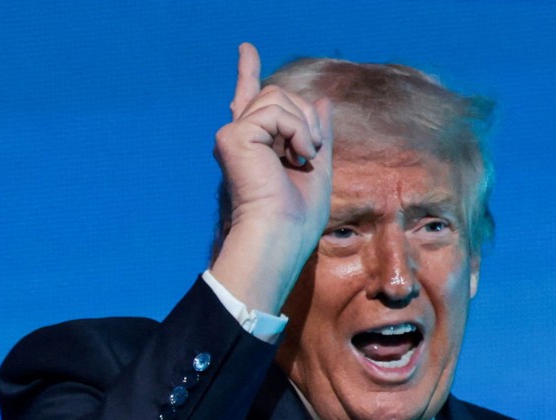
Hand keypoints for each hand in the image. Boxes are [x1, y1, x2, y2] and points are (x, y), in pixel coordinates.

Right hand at [210, 43, 332, 314]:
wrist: (280, 236)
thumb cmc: (297, 218)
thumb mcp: (317, 167)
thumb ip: (317, 133)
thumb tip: (322, 101)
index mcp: (255, 146)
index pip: (249, 99)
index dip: (247, 71)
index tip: (246, 49)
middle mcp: (238, 138)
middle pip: (278, 94)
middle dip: (304, 116)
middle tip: (310, 151)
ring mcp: (233, 136)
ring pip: (277, 96)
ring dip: (303, 125)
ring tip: (305, 157)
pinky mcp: (232, 137)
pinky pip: (275, 112)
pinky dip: (297, 131)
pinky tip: (298, 156)